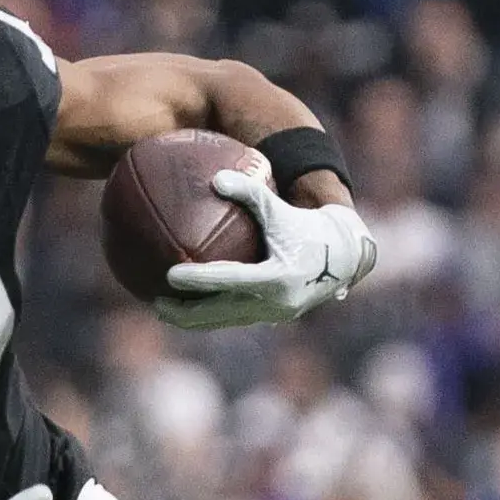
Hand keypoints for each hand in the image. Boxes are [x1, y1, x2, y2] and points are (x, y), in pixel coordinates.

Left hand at [157, 167, 375, 329]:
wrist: (344, 257)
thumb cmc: (308, 227)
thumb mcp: (281, 209)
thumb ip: (250, 192)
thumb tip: (215, 177)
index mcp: (277, 278)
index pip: (229, 280)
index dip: (198, 279)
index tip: (169, 274)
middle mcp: (274, 303)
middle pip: (219, 313)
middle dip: (184, 312)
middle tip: (155, 302)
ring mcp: (271, 315)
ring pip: (222, 322)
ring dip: (192, 319)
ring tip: (162, 309)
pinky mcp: (270, 318)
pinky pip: (231, 319)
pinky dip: (208, 315)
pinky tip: (185, 306)